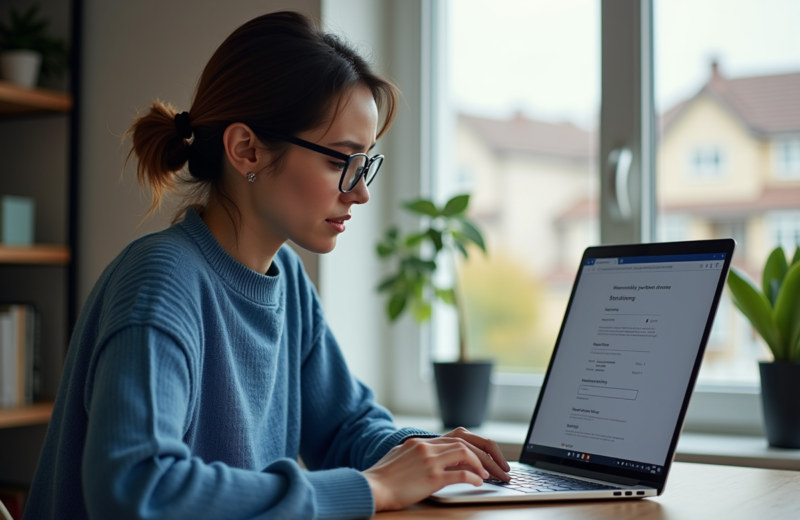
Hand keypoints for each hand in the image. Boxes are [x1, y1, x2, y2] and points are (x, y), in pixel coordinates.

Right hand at [363, 430, 509, 511]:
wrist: (369, 488)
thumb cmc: (381, 478)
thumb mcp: (399, 457)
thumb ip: (417, 454)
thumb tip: (433, 459)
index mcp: (420, 442)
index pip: (456, 437)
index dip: (476, 446)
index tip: (487, 456)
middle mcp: (426, 447)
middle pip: (466, 443)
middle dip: (487, 454)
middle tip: (499, 467)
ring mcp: (429, 461)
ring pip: (465, 454)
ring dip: (483, 465)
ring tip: (491, 476)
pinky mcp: (430, 478)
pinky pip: (459, 474)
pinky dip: (473, 477)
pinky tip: (479, 483)